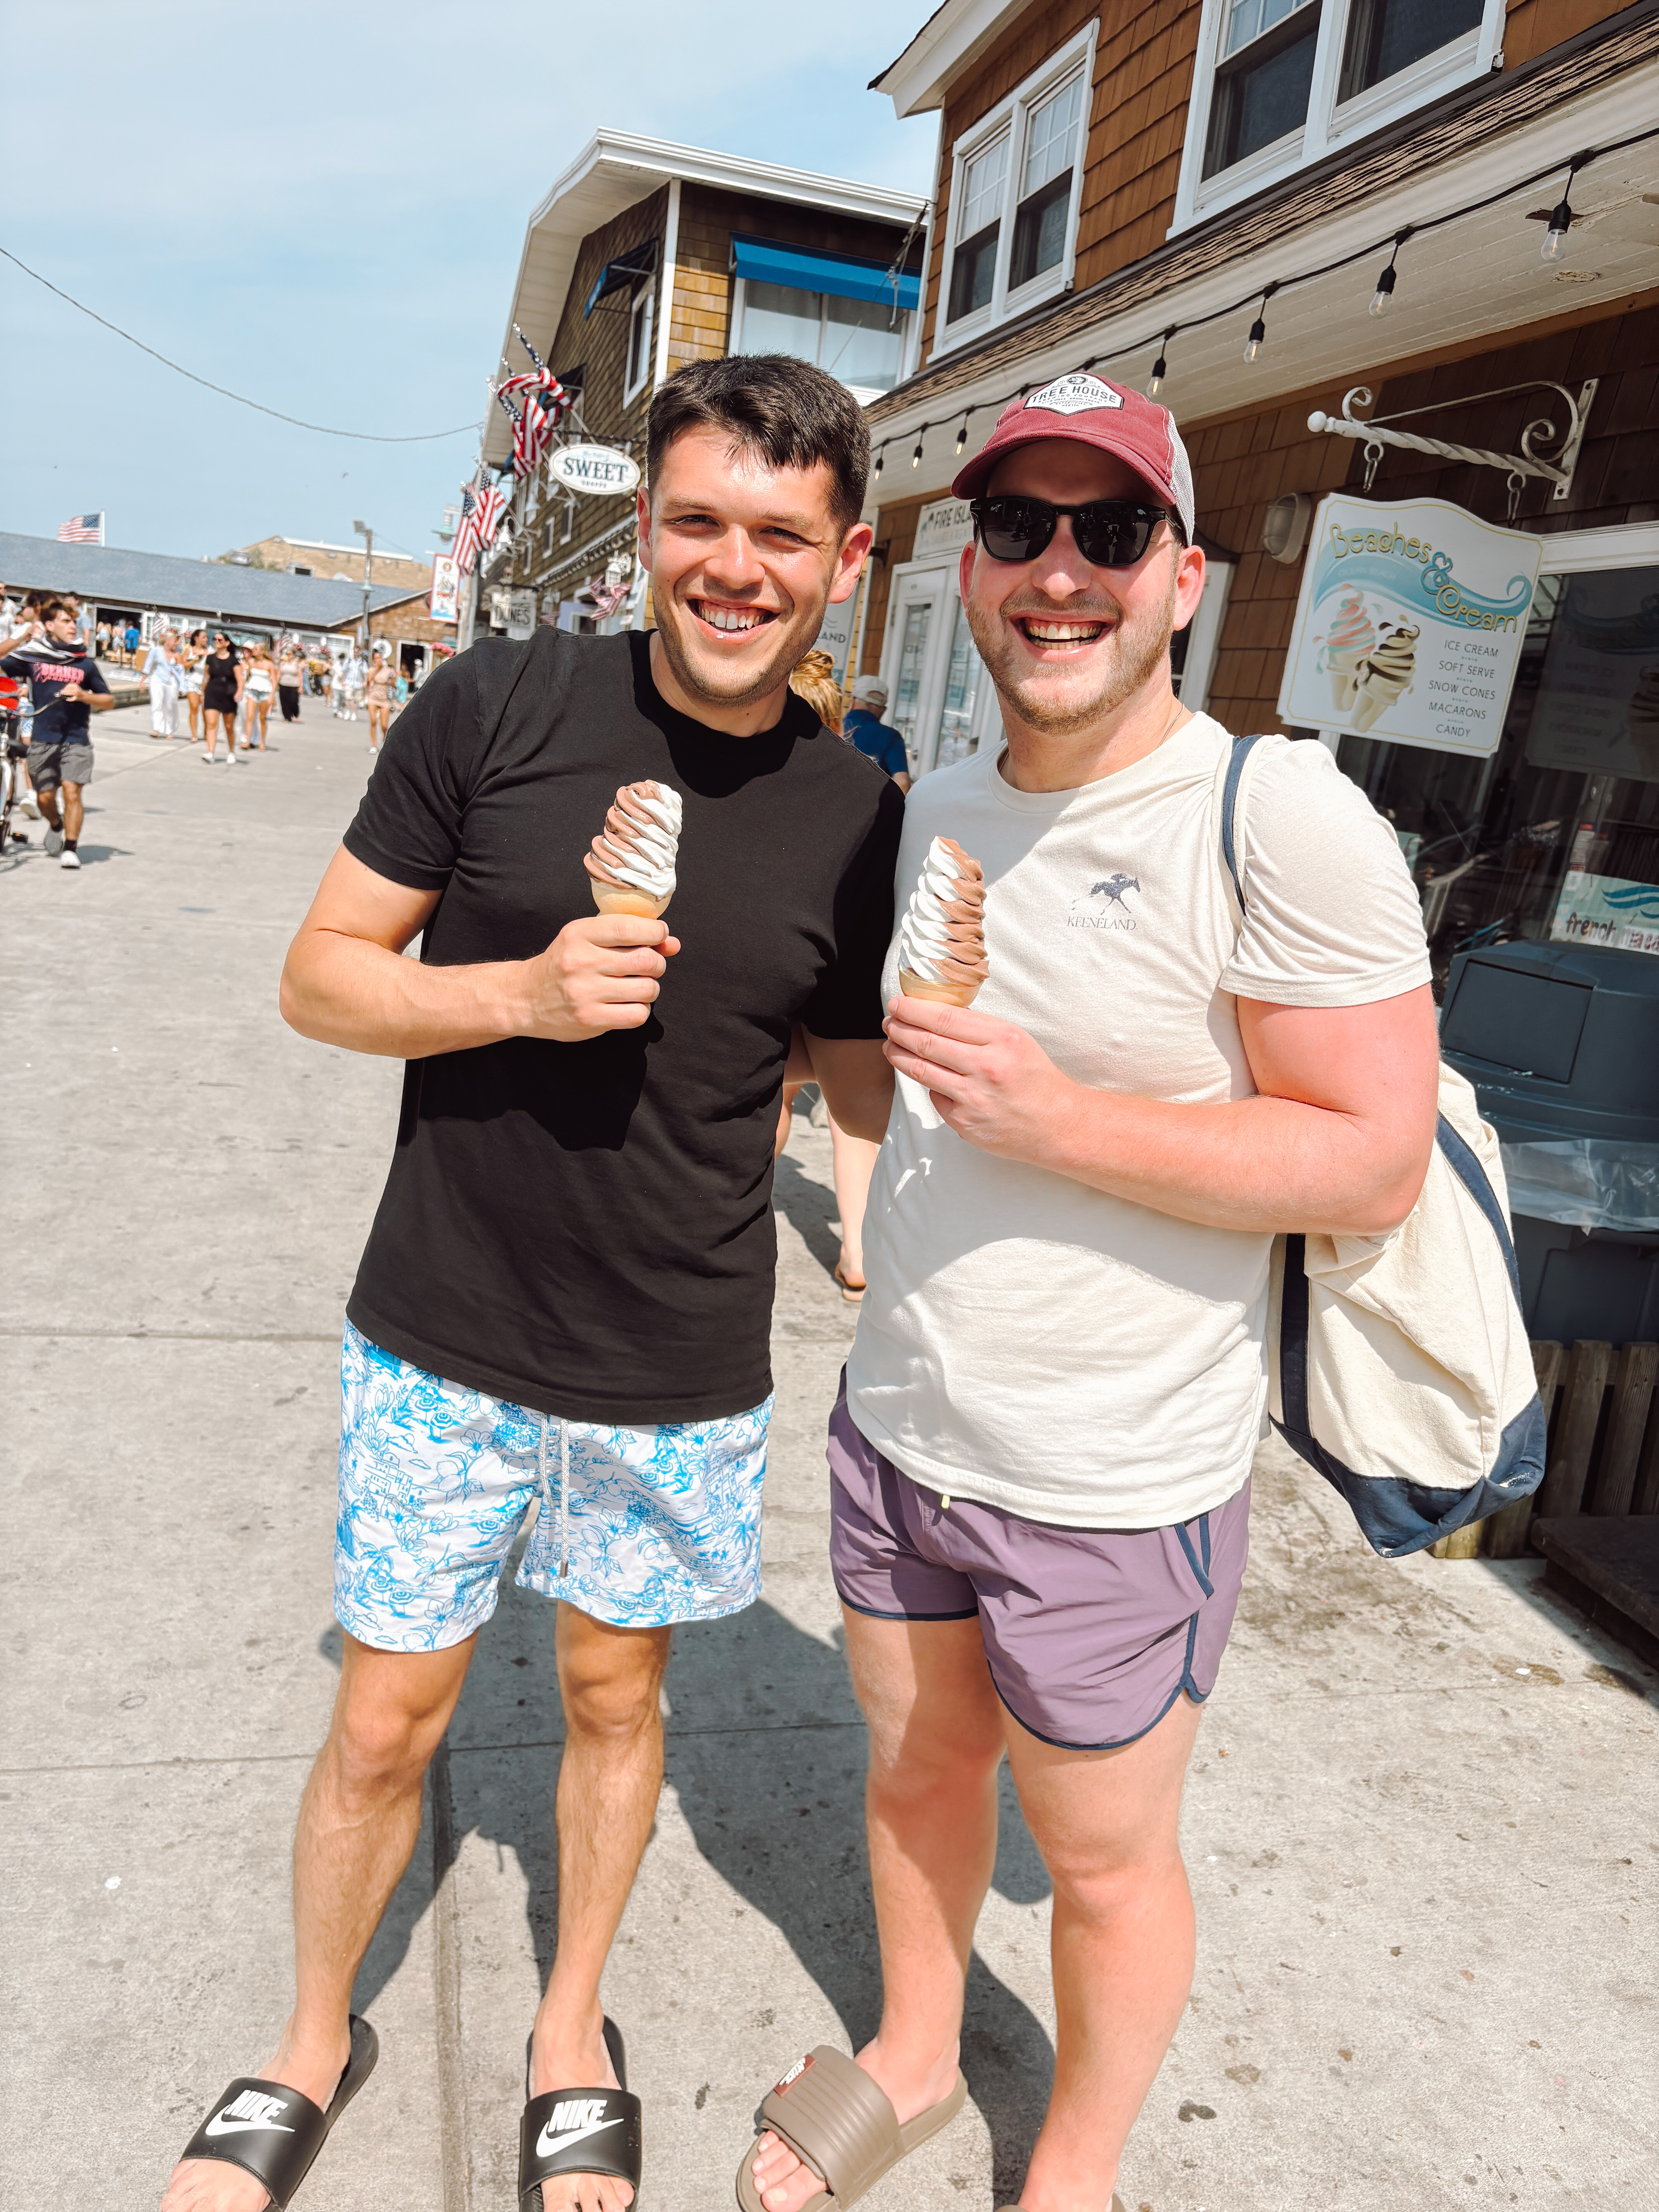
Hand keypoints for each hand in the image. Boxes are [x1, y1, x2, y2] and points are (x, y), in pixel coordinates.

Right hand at [63, 684, 88, 701]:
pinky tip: (66, 688)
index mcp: (76, 692)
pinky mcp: (75, 684)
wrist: (83, 694)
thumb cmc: (78, 697)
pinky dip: (67, 686)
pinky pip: (69, 684)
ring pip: (68, 686)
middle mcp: (76, 688)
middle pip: (68, 689)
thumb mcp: (75, 699)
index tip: (61, 693)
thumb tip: (66, 699)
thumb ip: (71, 700)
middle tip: (61, 692)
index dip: (64, 692)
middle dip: (64, 691)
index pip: (68, 692)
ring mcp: (75, 686)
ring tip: (64, 690)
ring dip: (65, 688)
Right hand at [518, 914, 679, 1040]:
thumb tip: (672, 943)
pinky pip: (637, 1014)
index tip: (660, 935)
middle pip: (645, 960)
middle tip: (650, 966)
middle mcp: (581, 961)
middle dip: (657, 963)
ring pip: (647, 989)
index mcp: (579, 934)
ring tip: (637, 987)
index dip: (655, 932)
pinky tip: (628, 1005)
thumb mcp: (588, 939)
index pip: (629, 928)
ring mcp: (584, 993)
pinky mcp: (590, 1019)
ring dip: (650, 988)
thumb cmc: (563, 964)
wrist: (526, 997)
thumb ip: (629, 936)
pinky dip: (640, 1010)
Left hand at [882, 993, 1082, 1164]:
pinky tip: (924, 1076)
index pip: (945, 1019)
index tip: (897, 1004)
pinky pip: (935, 1097)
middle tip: (888, 1023)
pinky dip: (927, 1084)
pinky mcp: (964, 1122)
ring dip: (898, 1055)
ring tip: (890, 1045)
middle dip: (899, 1030)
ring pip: (921, 1070)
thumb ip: (979, 1030)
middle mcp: (986, 1067)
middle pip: (926, 1043)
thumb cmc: (1035, 1078)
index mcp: (1002, 1039)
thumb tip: (935, 1017)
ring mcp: (973, 1097)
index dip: (913, 1010)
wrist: (1057, 1125)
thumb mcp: (1016, 1041)